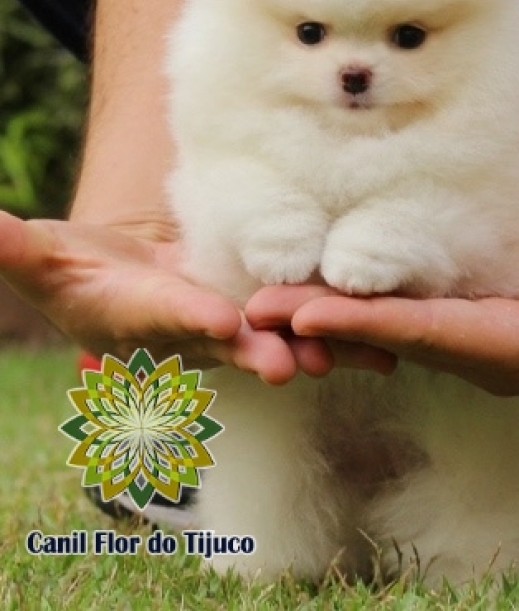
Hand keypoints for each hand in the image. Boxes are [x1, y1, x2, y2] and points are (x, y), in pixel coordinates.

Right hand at [0, 210, 393, 383]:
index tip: (214, 322)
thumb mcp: (41, 256)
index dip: (185, 318)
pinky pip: (299, 317)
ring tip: (368, 356)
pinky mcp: (255, 308)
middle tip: (293, 366)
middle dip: (258, 351)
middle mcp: (187, 330)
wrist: (116, 278)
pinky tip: (383, 334)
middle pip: (228, 341)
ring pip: (276, 336)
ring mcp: (226, 323)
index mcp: (136, 315)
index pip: (160, 316)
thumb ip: (16, 249)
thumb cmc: (73, 268)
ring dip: (316, 346)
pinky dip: (337, 325)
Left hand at [246, 233, 518, 393]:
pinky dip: (362, 308)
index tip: (309, 314)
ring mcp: (481, 343)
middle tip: (254, 310)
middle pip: (395, 338)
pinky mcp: (479, 325)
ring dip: (331, 317)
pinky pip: (409, 319)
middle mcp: (491, 355)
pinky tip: (325, 292)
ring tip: (268, 301)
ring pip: (393, 331)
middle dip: (326, 325)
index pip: (437, 335)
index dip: (373, 324)